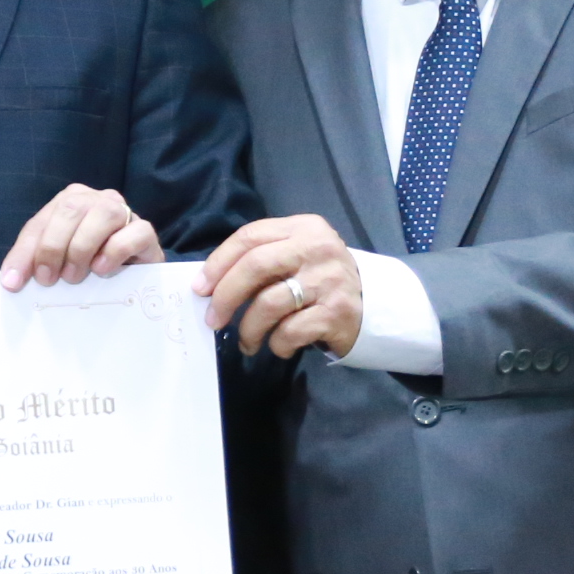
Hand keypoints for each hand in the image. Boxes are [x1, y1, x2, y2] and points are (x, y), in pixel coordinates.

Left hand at [0, 184, 161, 288]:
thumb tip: (11, 282)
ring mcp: (123, 211)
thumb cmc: (90, 263)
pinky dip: (115, 251)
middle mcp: (96, 199)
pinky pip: (134, 232)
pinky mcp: (145, 231)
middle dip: (53, 247)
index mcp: (69, 201)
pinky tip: (102, 269)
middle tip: (49, 280)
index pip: (39, 223)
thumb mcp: (58, 261)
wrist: (134, 272)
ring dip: (82, 249)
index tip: (14, 283)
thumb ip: (34, 263)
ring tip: (75, 276)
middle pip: (69, 210)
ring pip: (103, 215)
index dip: (25, 253)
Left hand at [195, 216, 363, 358]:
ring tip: (247, 342)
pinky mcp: (337, 313)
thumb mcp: (296, 256)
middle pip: (255, 266)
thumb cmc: (320, 280)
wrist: (373, 304)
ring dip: (248, 329)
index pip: (250, 237)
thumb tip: (209, 284)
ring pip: (269, 303)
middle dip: (226, 296)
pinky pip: (290, 332)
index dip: (218, 263)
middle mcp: (317, 248)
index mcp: (303, 228)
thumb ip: (260, 259)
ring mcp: (329, 280)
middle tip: (213, 319)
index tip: (200, 288)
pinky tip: (279, 345)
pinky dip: (276, 344)